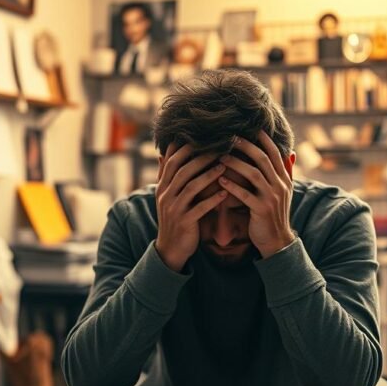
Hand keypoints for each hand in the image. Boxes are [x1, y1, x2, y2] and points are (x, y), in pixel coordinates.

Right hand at [154, 143, 227, 271]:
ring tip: (224, 166)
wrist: (170, 248)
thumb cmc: (174, 217)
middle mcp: (165, 195)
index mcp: (162, 186)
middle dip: (200, 157)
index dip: (185, 147)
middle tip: (219, 147)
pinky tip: (225, 193)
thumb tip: (162, 153)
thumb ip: (166, 176)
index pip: (171, 161)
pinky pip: (199, 208)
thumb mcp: (166, 196)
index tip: (202, 137)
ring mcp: (174, 209)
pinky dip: (212, 200)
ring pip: (191, 187)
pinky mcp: (184, 222)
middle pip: (182, 170)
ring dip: (208, 175)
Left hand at [218, 132, 295, 257]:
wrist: (277, 241)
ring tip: (221, 156)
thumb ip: (287, 172)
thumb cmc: (275, 214)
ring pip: (253, 174)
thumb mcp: (285, 192)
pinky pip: (245, 194)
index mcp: (285, 179)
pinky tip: (220, 179)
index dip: (263, 139)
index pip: (274, 153)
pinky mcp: (261, 210)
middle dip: (246, 146)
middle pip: (263, 159)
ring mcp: (271, 198)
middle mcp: (280, 186)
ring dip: (236, 163)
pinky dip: (232, 186)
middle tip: (230, 137)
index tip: (250, 127)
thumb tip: (291, 153)